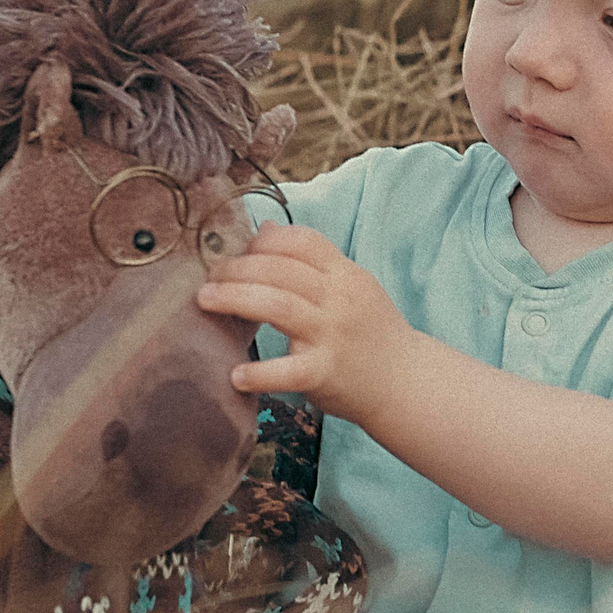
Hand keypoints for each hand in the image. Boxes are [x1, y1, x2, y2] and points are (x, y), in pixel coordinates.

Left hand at [195, 224, 412, 421]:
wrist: (407, 382)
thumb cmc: (372, 333)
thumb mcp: (352, 287)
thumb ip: (312, 262)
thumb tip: (264, 230)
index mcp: (346, 275)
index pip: (302, 241)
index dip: (264, 242)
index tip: (239, 253)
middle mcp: (340, 300)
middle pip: (281, 270)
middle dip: (237, 269)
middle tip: (208, 279)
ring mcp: (333, 335)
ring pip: (278, 306)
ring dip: (235, 300)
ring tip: (205, 301)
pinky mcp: (326, 373)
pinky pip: (287, 370)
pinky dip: (259, 373)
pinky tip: (236, 375)